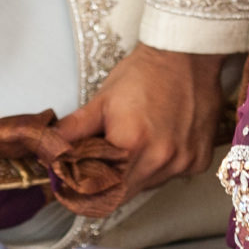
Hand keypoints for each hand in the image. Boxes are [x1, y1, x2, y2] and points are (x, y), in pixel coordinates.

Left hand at [55, 43, 225, 193]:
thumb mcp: (102, 100)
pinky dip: (164, 165)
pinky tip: (162, 140)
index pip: (104, 192)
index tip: (83, 186)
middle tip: (107, 163)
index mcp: (131, 144)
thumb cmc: (145, 73)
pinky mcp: (200, 159)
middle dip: (113, 184)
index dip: (91, 192)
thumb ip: (73, 130)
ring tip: (137, 144)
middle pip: (127, 193)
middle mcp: (161, 159)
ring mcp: (184, 161)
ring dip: (138, 174)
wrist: (187, 55)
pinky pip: (175, 174)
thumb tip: (48, 149)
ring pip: (151, 185)